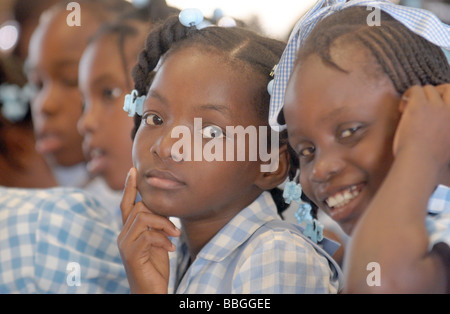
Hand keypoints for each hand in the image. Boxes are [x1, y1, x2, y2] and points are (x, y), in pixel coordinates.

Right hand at [117, 168, 180, 293]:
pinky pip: (148, 236)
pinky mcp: (131, 254)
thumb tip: (163, 208)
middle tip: (174, 229)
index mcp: (129, 231)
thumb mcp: (157, 241)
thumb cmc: (155, 267)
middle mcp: (123, 235)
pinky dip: (164, 240)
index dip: (130, 187)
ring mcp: (125, 245)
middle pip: (139, 208)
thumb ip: (156, 226)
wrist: (151, 291)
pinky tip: (171, 249)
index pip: (126, 204)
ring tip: (175, 237)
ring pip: (143, 218)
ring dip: (164, 225)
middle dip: (160, 214)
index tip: (134, 170)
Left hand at [393, 84, 449, 174]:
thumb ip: (448, 134)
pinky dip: (408, 95)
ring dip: (418, 95)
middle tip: (422, 105)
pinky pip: (415, 89)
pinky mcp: (420, 105)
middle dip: (435, 93)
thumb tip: (440, 127)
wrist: (420, 162)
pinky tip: (402, 109)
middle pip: (448, 88)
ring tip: (408, 110)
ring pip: (429, 88)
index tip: (434, 109)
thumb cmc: (429, 161)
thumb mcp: (448, 146)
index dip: (445, 100)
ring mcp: (437, 107)